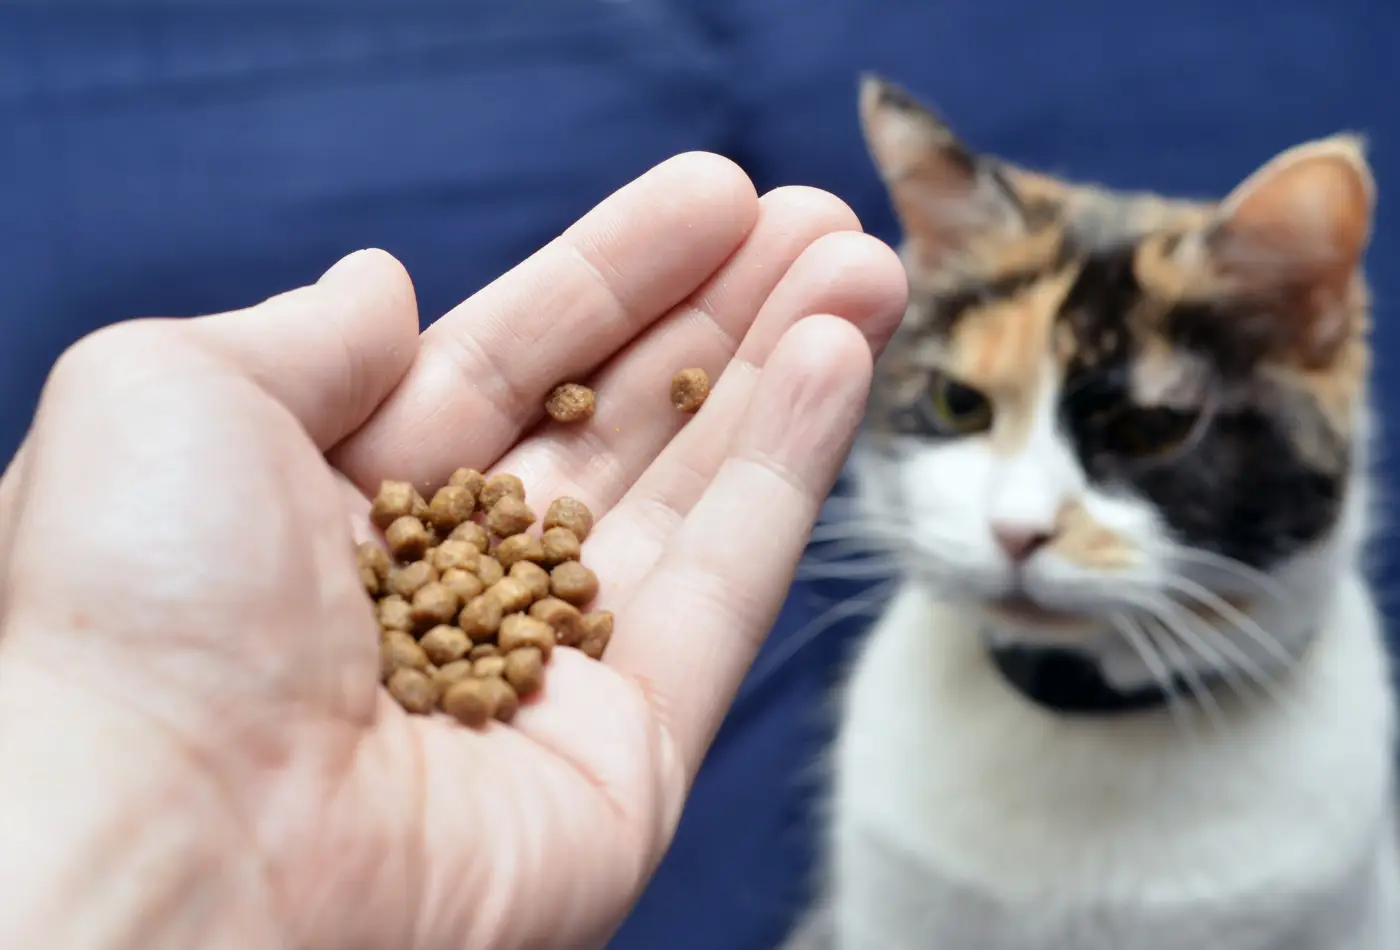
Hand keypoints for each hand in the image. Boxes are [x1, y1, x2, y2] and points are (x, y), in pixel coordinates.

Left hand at [0, 153, 905, 949]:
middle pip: (617, 423)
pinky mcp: (630, 759)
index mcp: (337, 505)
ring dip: (781, 374)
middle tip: (819, 222)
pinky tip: (836, 363)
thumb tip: (385, 288)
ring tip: (864, 269)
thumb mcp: (167, 398)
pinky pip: (725, 593)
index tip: (713, 195)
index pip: (507, 360)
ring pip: (690, 497)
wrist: (173, 855)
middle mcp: (449, 588)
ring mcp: (547, 677)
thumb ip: (301, 336)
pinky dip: (786, 475)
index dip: (614, 275)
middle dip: (723, 315)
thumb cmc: (134, 619)